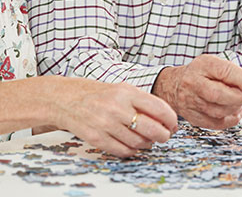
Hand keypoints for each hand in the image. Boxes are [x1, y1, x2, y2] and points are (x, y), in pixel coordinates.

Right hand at [52, 78, 177, 156]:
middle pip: (153, 129)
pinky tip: (133, 144)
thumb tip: (166, 120)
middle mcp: (116, 108)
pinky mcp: (97, 138)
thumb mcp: (122, 89)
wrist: (67, 99)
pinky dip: (133, 150)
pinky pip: (124, 151)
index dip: (171, 120)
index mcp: (126, 92)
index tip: (174, 124)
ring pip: (139, 143)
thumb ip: (143, 102)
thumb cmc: (99, 94)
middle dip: (164, 135)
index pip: (159, 108)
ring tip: (147, 139)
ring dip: (147, 144)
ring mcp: (106, 124)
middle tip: (165, 136)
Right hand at [152, 54, 241, 129]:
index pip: (225, 72)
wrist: (173, 85)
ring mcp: (191, 101)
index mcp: (203, 65)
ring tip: (239, 101)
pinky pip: (216, 124)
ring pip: (219, 112)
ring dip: (235, 108)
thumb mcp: (215, 64)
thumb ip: (234, 74)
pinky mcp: (192, 117)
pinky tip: (236, 112)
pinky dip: (231, 120)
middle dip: (239, 98)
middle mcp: (193, 82)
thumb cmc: (201, 74)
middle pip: (219, 95)